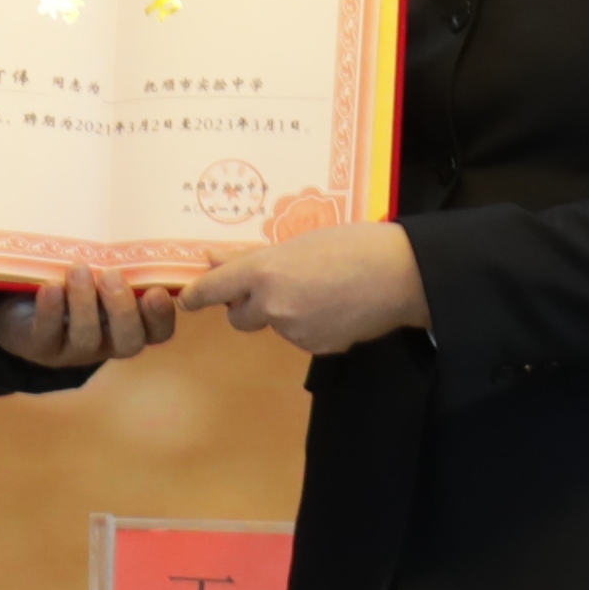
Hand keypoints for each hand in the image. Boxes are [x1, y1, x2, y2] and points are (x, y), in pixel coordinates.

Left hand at [0, 261, 187, 374]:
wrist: (25, 305)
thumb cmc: (76, 280)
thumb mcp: (101, 271)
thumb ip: (120, 261)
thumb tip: (138, 224)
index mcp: (132, 324)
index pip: (158, 330)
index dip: (161, 316)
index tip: (157, 291)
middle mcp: (108, 342)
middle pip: (129, 342)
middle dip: (122, 310)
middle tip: (112, 276)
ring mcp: (75, 350)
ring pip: (87, 338)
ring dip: (84, 303)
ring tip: (78, 270)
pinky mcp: (42, 347)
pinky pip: (48, 335)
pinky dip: (51, 309)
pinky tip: (51, 286)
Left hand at [181, 220, 427, 355]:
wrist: (400, 275)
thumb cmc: (352, 244)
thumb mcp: (299, 241)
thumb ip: (254, 256)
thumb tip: (216, 259)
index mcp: (264, 271)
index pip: (214, 290)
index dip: (198, 295)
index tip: (188, 299)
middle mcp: (272, 305)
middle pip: (238, 318)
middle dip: (246, 306)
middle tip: (270, 287)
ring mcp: (294, 331)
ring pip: (274, 326)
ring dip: (284, 313)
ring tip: (319, 291)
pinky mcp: (317, 348)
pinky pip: (301, 337)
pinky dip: (310, 325)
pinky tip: (335, 307)